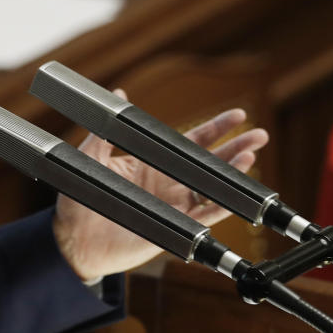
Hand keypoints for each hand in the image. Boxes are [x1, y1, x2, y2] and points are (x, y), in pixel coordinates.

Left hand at [52, 91, 268, 280]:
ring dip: (233, 174)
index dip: (214, 129)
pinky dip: (221, 207)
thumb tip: (118, 94)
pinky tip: (236, 195)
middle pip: (209, 163)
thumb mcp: (90, 157)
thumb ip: (104, 129)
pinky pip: (202, 218)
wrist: (72, 238)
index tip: (237, 115)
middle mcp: (167, 183)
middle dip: (236, 147)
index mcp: (152, 163)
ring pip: (212, 188)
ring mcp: (171, 206)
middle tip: (260, 134)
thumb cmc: (79, 199)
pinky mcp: (171, 228)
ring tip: (252, 155)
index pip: (190, 142)